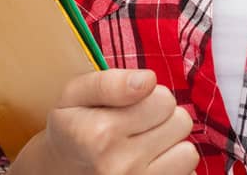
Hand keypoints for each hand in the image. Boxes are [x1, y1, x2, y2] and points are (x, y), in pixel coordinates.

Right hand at [10, 69, 197, 174]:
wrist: (58, 173)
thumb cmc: (73, 127)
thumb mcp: (76, 94)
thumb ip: (110, 82)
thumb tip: (148, 80)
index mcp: (101, 133)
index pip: (164, 99)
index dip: (151, 97)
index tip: (131, 106)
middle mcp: (119, 166)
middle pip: (181, 122)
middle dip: (163, 120)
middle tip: (138, 126)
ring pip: (188, 153)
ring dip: (171, 147)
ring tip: (146, 146)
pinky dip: (173, 170)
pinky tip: (150, 167)